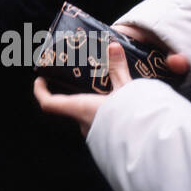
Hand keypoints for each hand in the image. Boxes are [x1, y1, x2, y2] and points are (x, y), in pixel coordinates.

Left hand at [34, 37, 190, 135]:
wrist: (151, 144)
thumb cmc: (133, 115)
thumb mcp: (126, 88)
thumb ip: (118, 68)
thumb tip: (114, 45)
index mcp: (80, 108)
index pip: (49, 103)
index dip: (40, 91)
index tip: (40, 79)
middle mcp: (84, 124)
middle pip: (71, 107)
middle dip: (75, 96)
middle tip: (81, 81)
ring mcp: (96, 137)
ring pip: (88, 118)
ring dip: (92, 107)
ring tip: (104, 93)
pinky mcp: (108, 144)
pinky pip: (101, 128)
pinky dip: (105, 117)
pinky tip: (119, 111)